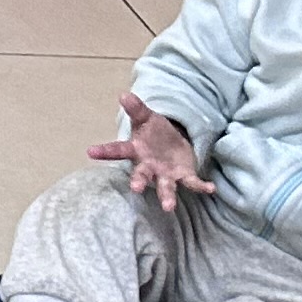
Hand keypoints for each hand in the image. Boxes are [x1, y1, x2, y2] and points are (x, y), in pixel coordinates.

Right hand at [88, 97, 216, 210]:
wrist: (172, 145)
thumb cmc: (155, 132)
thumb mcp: (147, 118)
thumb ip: (137, 108)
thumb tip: (123, 94)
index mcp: (136, 150)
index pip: (118, 150)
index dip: (105, 151)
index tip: (90, 152)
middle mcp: (149, 166)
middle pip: (142, 175)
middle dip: (139, 182)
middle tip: (135, 189)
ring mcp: (165, 174)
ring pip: (165, 186)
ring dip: (167, 196)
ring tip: (168, 207)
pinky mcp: (183, 176)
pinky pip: (192, 183)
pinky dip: (201, 186)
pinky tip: (211, 189)